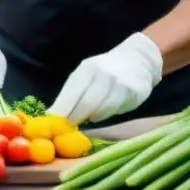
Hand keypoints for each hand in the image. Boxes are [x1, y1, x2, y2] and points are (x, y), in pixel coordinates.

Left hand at [48, 33, 162, 124]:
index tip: (54, 125)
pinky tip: (102, 113)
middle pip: (85, 104)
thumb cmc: (103, 72)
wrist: (137, 60)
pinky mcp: (133, 92)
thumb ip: (71, 95)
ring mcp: (119, 83)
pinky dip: (105, 115)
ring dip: (91, 118)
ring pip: (101, 110)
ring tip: (87, 119)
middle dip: (75, 119)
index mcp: (86, 69)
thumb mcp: (85, 77)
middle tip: (69, 129)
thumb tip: (52, 115)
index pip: (70, 95)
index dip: (62, 112)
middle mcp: (102, 74)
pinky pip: (115, 110)